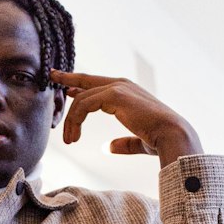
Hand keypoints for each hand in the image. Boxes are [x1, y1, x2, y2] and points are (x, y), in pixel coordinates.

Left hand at [50, 70, 203, 167]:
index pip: (98, 86)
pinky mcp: (114, 94)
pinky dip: (75, 120)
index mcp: (127, 93)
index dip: (80, 87)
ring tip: (69, 140)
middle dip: (68, 78)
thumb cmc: (159, 139)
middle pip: (87, 79)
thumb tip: (107, 147)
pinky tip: (74, 136)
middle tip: (52, 76)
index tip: (66, 89)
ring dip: (71, 121)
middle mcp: (121, 85)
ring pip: (81, 99)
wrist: (171, 135)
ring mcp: (118, 87)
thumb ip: (122, 143)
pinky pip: (84, 104)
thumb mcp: (137, 141)